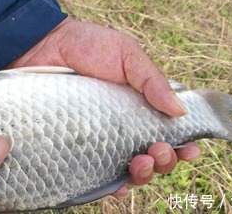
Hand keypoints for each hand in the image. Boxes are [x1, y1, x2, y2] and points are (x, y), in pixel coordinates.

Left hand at [9, 17, 200, 195]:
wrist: (42, 45)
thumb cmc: (86, 45)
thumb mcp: (126, 54)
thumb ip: (151, 80)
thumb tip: (181, 111)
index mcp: (140, 105)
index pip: (167, 132)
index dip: (183, 145)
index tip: (190, 149)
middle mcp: (122, 126)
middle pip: (153, 157)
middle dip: (164, 161)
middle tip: (158, 150)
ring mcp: (98, 139)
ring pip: (129, 170)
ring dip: (143, 174)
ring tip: (140, 162)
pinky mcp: (75, 147)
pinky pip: (95, 175)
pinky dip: (111, 185)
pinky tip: (117, 185)